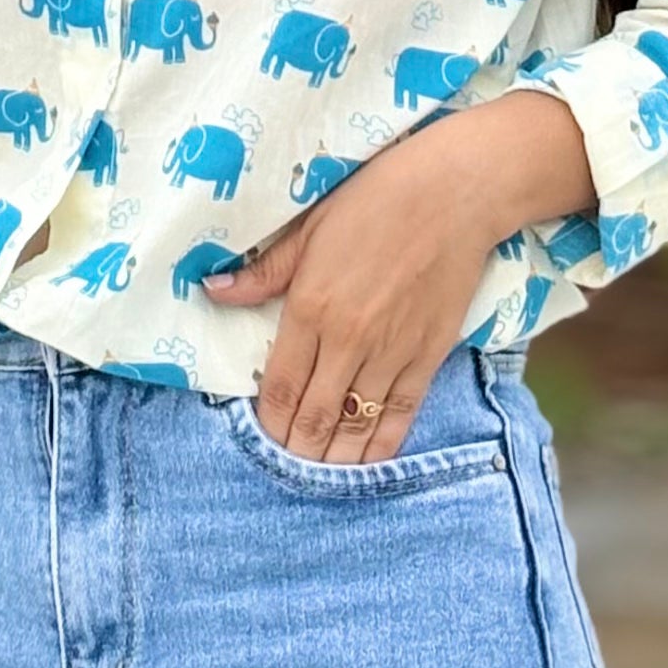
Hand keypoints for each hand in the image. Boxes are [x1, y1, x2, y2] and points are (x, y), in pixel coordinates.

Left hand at [203, 91, 593, 462]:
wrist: (454, 193)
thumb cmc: (376, 198)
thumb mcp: (309, 226)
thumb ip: (263, 271)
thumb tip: (213, 291)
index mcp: (310, 306)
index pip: (279, 386)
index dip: (267, 421)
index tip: (261, 436)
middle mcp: (347, 339)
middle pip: (313, 417)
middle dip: (296, 449)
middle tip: (285, 465)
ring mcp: (390, 352)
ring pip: (354, 426)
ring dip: (333, 459)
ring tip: (319, 474)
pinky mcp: (427, 357)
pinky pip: (399, 417)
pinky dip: (380, 447)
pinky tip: (367, 463)